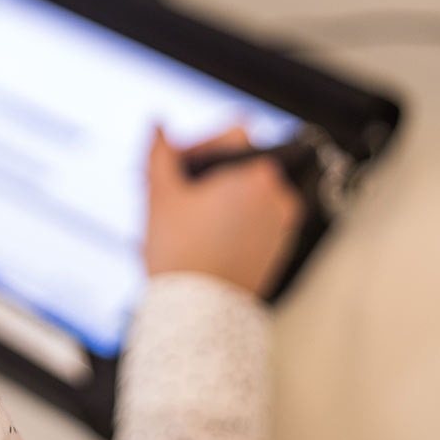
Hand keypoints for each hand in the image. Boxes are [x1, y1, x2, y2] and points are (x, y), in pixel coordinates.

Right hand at [143, 126, 303, 295]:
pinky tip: (199, 237)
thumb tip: (158, 125)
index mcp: (258, 174)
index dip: (199, 145)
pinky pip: (253, 221)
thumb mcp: (161, 195)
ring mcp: (282, 225)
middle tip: (172, 192)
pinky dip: (230, 222)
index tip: (177, 165)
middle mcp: (279, 196)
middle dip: (204, 174)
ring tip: (182, 218)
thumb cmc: (182, 254)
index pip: (233, 133)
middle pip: (239, 166)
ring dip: (215, 198)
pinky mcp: (278, 250)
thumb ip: (161, 152)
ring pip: (245, 195)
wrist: (198, 314)